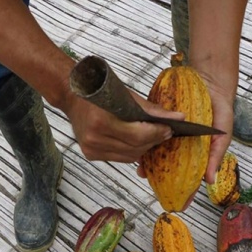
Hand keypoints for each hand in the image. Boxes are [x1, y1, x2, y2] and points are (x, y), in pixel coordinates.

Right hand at [67, 89, 184, 163]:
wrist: (72, 96)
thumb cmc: (100, 92)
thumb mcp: (127, 96)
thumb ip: (152, 110)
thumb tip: (178, 118)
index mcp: (102, 121)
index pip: (138, 135)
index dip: (156, 134)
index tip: (169, 129)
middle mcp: (95, 138)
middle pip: (135, 148)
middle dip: (153, 141)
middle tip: (164, 132)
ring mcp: (91, 148)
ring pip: (129, 156)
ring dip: (143, 148)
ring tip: (151, 137)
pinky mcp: (90, 154)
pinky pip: (119, 158)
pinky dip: (131, 151)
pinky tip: (136, 142)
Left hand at [135, 82, 232, 191]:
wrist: (210, 82)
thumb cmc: (220, 112)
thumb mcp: (222, 135)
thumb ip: (216, 156)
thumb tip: (210, 180)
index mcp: (195, 154)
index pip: (189, 177)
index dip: (184, 191)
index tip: (179, 205)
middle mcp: (180, 147)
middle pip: (168, 166)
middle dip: (159, 177)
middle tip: (152, 184)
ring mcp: (169, 135)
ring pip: (156, 152)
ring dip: (149, 160)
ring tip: (142, 169)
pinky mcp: (160, 121)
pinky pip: (150, 132)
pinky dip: (144, 139)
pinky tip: (138, 147)